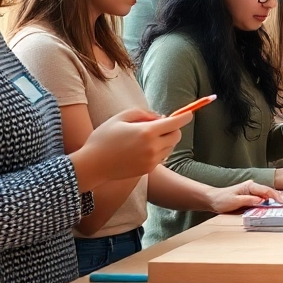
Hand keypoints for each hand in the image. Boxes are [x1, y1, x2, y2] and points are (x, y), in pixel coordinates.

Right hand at [75, 108, 192, 181]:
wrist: (92, 165)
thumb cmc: (103, 138)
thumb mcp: (120, 117)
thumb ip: (143, 113)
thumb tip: (159, 117)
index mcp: (147, 132)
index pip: (175, 123)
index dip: (185, 116)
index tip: (189, 113)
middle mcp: (153, 147)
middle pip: (176, 135)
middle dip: (173, 128)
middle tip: (160, 125)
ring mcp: (151, 160)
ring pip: (170, 147)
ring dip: (166, 140)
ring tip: (147, 137)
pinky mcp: (148, 169)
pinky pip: (162, 157)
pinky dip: (159, 150)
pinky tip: (143, 148)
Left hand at [206, 180, 282, 212]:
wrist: (212, 200)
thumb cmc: (222, 199)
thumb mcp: (235, 201)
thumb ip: (249, 200)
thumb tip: (262, 200)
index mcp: (249, 186)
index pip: (266, 190)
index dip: (276, 196)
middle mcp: (252, 187)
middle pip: (268, 192)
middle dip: (278, 197)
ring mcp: (251, 192)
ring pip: (266, 195)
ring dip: (274, 199)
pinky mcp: (250, 198)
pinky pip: (262, 199)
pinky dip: (268, 202)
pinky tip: (273, 205)